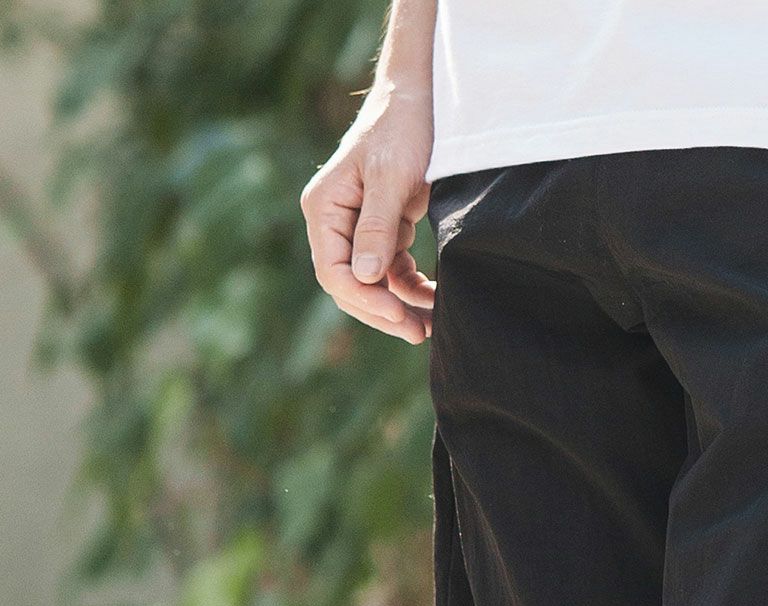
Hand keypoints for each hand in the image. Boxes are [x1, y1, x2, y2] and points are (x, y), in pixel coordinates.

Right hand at [301, 91, 435, 344]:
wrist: (420, 100)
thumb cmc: (401, 128)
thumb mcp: (391, 177)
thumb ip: (377, 227)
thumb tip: (366, 278)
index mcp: (324, 209)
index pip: (333, 272)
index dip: (364, 299)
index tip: (399, 314)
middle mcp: (335, 222)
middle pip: (351, 285)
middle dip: (383, 312)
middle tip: (418, 333)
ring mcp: (359, 229)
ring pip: (374, 285)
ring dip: (401, 307)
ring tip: (431, 325)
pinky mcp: (385, 230)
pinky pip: (394, 271)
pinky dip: (413, 288)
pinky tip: (433, 300)